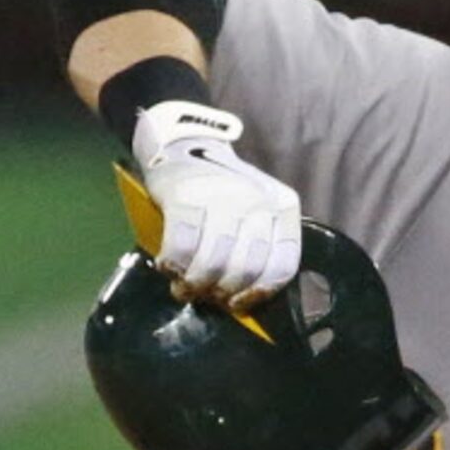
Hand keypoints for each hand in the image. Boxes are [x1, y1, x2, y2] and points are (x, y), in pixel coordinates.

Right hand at [131, 100, 302, 308]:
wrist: (185, 146)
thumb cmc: (222, 192)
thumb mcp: (256, 212)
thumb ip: (260, 248)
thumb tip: (242, 300)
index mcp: (282, 206)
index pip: (283, 264)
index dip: (259, 293)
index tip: (238, 302)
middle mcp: (257, 200)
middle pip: (246, 269)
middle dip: (223, 292)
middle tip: (206, 295)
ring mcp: (222, 197)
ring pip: (214, 264)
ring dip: (195, 285)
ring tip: (185, 287)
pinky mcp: (186, 197)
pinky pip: (182, 250)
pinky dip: (173, 267)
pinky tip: (167, 267)